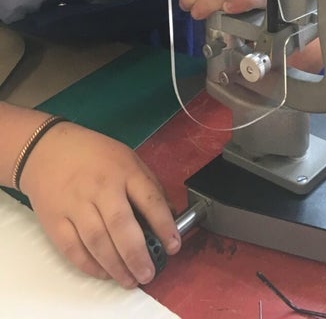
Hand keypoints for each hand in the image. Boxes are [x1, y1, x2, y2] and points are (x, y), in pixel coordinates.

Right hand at [20, 121, 179, 286]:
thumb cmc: (94, 155)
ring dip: (115, 266)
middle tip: (148, 273)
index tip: (173, 245)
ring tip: (130, 280)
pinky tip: (104, 273)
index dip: (164, 225)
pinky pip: (73, 249)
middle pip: (121, 225)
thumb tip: (168, 214)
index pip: (149, 199)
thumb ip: (148, 185)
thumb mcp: (128, 159)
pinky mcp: (55, 220)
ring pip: (97, 242)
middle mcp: (101, 188)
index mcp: (124, 171)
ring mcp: (76, 204)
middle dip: (137, 254)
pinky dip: (90, 266)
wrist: (47, 150)